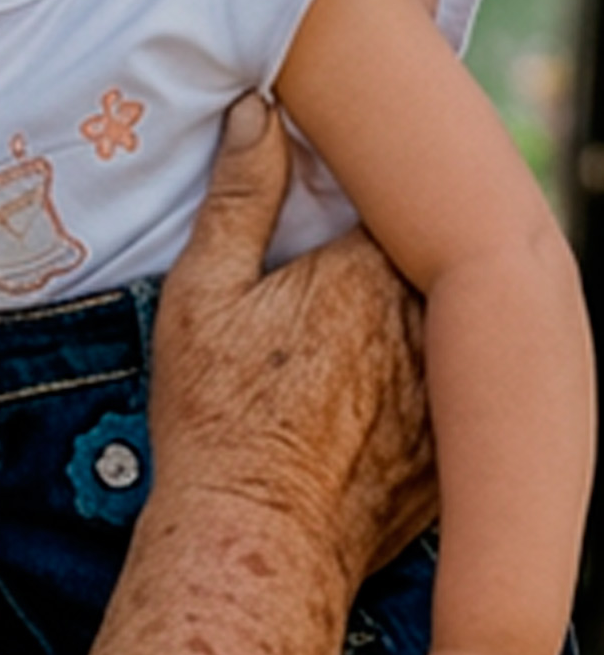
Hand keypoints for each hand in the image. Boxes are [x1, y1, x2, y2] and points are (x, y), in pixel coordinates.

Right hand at [151, 99, 434, 588]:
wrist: (257, 545)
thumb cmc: (218, 422)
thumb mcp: (200, 298)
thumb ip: (237, 197)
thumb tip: (257, 109)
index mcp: (370, 268)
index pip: (384, 204)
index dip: (350, 210)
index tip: (322, 220)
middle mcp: (428, 321)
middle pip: (420, 263)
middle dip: (385, 263)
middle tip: (329, 292)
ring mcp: (450, 388)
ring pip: (440, 330)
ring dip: (409, 326)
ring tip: (341, 354)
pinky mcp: (454, 448)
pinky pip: (446, 399)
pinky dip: (418, 395)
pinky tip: (364, 412)